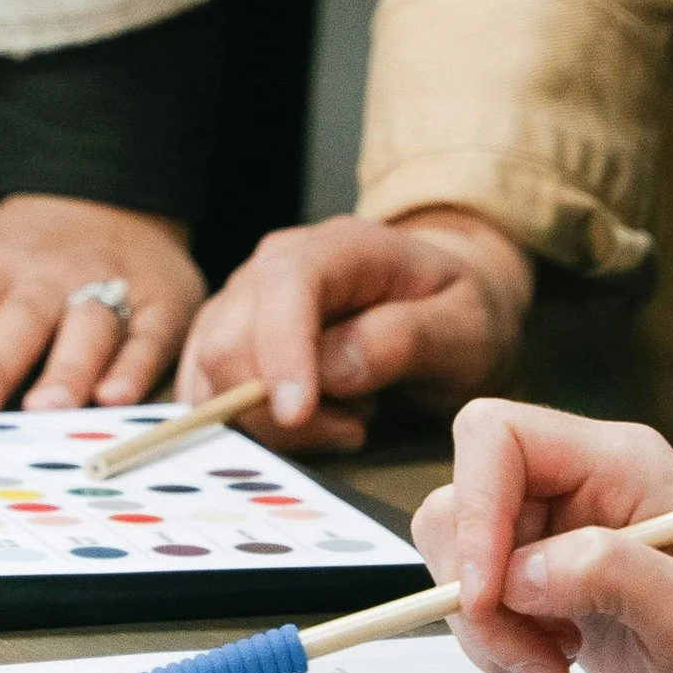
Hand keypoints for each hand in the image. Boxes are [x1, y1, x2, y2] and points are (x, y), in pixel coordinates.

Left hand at [0, 197, 201, 413]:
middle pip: (14, 320)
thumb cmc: (0, 261)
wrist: (100, 200)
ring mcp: (105, 286)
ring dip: (66, 368)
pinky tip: (116, 396)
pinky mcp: (158, 304)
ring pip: (86, 325)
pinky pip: (150, 333)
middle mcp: (43, 277)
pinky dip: (135, 364)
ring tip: (44, 409)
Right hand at [176, 207, 532, 454]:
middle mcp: (272, 266)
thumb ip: (404, 340)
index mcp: (336, 246)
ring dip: (270, 422)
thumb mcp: (464, 327)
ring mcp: (243, 302)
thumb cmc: (458, 311)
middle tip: (357, 424)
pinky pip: (208, 393)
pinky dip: (253, 426)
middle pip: (230, 341)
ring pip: (211, 376)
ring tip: (347, 416)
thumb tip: (333, 370)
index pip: (285, 286)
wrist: (445, 302)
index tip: (298, 414)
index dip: (281, 352)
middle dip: (278, 408)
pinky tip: (315, 423)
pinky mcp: (228, 341)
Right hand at [413, 400, 672, 672]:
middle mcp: (581, 486)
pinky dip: (496, 641)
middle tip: (519, 646)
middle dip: (474, 579)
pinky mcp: (549, 585)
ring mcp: (561, 535)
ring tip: (549, 663)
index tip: (485, 591)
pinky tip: (554, 664)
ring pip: (462, 550)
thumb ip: (609, 574)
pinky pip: (479, 597)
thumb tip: (518, 572)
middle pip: (467, 495)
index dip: (475, 506)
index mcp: (619, 463)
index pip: (500, 438)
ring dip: (486, 621)